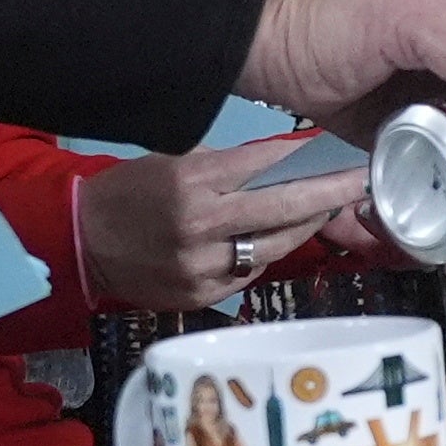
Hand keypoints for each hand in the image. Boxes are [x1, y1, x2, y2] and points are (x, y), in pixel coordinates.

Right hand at [79, 143, 377, 305]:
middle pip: (283, 209)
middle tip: (361, 179)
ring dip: (307, 226)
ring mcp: (202, 265)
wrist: (84, 243)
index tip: (340, 151)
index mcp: (191, 183)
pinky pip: (250, 272)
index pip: (264, 165)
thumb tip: (290, 159)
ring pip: (274, 246)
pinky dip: (268, 253)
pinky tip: (282, 238)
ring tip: (329, 207)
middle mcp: (200, 226)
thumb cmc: (132, 193)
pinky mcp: (201, 294)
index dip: (307, 158)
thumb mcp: (175, 163)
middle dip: (329, 192)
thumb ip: (229, 166)